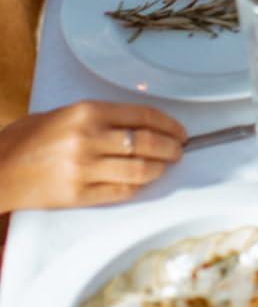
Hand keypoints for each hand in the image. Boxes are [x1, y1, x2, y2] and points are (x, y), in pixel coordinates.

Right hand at [0, 101, 184, 211]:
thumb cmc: (28, 139)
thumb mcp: (66, 113)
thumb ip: (101, 117)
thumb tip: (141, 124)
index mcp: (89, 112)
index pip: (144, 115)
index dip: (169, 124)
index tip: (179, 131)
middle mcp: (90, 138)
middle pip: (148, 142)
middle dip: (171, 147)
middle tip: (179, 151)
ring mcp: (85, 168)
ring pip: (140, 169)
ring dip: (159, 168)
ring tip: (163, 167)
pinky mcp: (79, 194)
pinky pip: (121, 191)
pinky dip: (137, 186)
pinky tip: (141, 181)